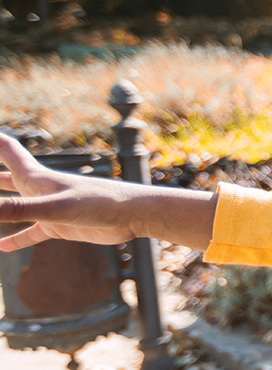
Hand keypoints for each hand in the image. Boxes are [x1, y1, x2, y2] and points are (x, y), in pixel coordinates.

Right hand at [0, 133, 136, 250]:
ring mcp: (48, 208)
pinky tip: (2, 247)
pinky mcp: (59, 226)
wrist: (132, 215)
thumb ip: (20, 209)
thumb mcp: (55, 208)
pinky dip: (16, 239)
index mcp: (36, 176)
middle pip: (6, 176)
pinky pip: (31, 233)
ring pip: (15, 206)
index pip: (6, 150)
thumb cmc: (98, 203)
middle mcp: (39, 188)